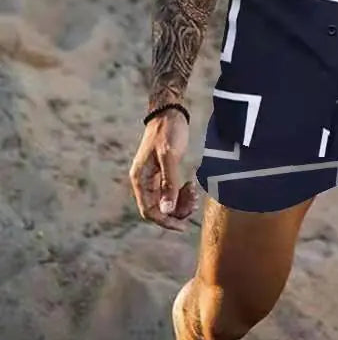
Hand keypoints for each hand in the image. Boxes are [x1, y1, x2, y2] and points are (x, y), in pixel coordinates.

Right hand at [129, 107, 197, 230]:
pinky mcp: (163, 173)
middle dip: (176, 210)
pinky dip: (181, 193)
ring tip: (194, 192)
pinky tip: (191, 185)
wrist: (170, 113)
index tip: (183, 226)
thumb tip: (166, 211)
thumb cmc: (168, 131)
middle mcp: (144, 181)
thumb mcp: (170, 156)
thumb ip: (168, 183)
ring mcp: (153, 178)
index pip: (148, 211)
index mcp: (140, 179)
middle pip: (158, 209)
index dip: (164, 221)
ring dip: (180, 202)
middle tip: (194, 202)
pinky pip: (171, 191)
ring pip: (166, 201)